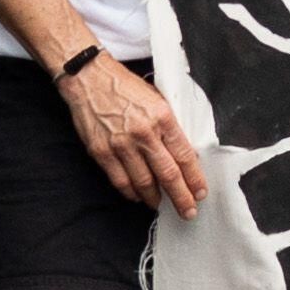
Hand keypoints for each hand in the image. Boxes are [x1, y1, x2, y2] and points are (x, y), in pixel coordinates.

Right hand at [59, 53, 211, 217]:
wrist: (89, 78)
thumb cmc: (125, 87)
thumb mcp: (158, 99)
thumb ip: (170, 126)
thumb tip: (184, 154)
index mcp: (163, 118)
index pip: (185, 156)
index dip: (195, 179)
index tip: (200, 193)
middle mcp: (144, 133)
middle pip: (168, 175)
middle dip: (181, 197)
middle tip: (188, 211)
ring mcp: (121, 144)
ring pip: (144, 182)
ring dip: (155, 198)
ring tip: (161, 204)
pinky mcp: (101, 152)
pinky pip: (120, 181)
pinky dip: (131, 192)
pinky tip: (138, 196)